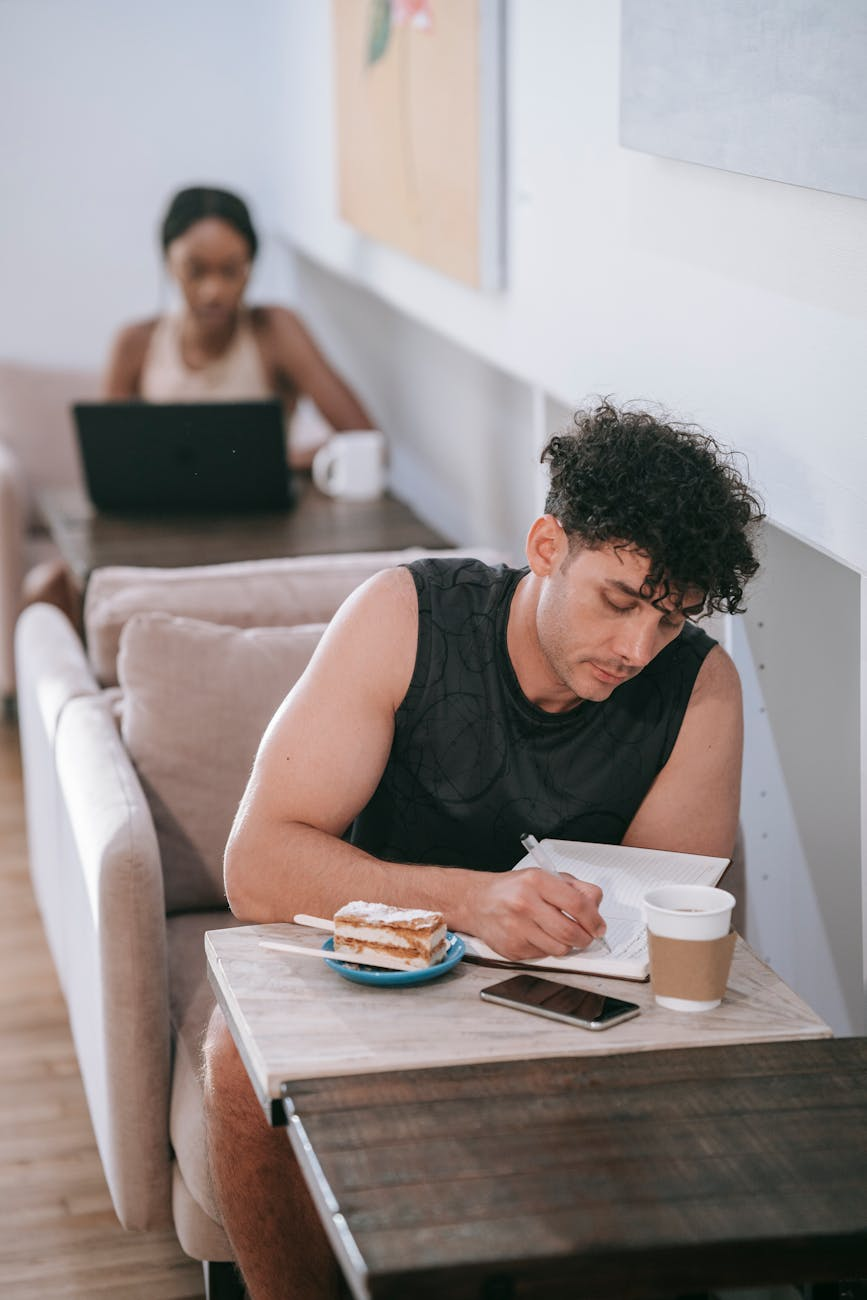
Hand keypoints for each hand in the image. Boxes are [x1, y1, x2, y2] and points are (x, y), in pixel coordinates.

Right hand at [470, 868, 604, 960]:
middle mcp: (524, 904)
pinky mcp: (511, 949)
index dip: (594, 919)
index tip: (599, 926)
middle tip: (587, 936)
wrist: (476, 901)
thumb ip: (573, 888)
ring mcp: (516, 928)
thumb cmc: (512, 889)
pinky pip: (542, 956)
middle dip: (585, 938)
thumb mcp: (543, 876)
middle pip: (570, 932)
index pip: (577, 904)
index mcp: (536, 881)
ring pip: (559, 949)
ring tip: (559, 934)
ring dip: (567, 945)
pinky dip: (547, 949)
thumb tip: (596, 906)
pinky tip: (538, 936)